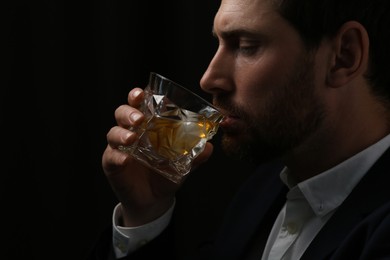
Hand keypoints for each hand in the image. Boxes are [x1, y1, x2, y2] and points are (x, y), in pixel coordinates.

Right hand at [102, 87, 213, 226]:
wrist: (155, 200)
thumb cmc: (167, 175)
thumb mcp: (184, 164)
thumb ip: (195, 155)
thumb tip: (209, 147)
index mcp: (147, 125)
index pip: (140, 104)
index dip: (138, 95)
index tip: (141, 93)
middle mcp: (131, 131)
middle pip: (122, 113)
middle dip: (129, 112)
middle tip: (139, 119)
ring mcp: (119, 147)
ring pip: (113, 132)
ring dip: (121, 132)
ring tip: (132, 138)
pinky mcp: (112, 163)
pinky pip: (111, 156)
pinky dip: (117, 155)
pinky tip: (125, 159)